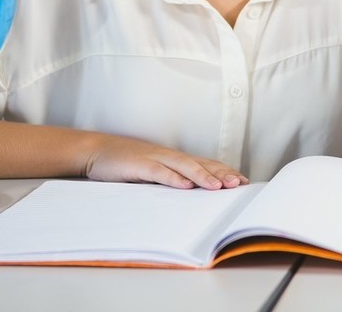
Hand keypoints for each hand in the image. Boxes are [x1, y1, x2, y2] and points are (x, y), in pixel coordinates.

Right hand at [83, 133, 248, 189]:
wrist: (97, 150)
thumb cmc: (126, 163)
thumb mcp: (152, 170)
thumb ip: (171, 178)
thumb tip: (192, 191)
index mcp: (174, 158)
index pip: (206, 164)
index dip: (225, 172)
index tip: (244, 181)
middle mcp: (169, 156)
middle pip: (201, 163)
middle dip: (222, 174)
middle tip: (240, 184)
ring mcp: (155, 158)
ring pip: (184, 166)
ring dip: (203, 176)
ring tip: (220, 186)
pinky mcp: (139, 164)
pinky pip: (159, 171)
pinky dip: (173, 178)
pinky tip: (186, 186)